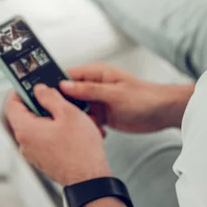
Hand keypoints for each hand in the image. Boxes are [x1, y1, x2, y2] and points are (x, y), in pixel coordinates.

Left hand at [5, 85, 112, 185]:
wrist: (90, 179)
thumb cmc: (80, 150)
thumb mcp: (67, 112)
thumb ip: (50, 97)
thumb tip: (40, 90)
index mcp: (26, 130)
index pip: (12, 104)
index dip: (21, 91)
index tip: (32, 84)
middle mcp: (25, 143)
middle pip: (26, 114)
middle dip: (42, 103)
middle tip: (58, 97)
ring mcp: (34, 154)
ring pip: (38, 126)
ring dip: (53, 117)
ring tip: (71, 114)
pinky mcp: (44, 160)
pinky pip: (46, 138)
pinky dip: (56, 130)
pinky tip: (73, 128)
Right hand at [60, 63, 194, 132]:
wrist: (163, 113)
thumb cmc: (144, 97)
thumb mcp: (114, 94)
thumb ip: (89, 90)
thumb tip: (64, 86)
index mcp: (97, 73)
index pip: (68, 75)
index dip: (54, 85)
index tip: (43, 96)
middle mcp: (95, 86)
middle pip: (69, 95)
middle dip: (65, 107)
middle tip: (63, 118)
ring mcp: (98, 100)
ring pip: (77, 110)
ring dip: (79, 120)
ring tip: (85, 127)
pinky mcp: (103, 114)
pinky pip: (88, 121)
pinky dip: (89, 128)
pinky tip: (97, 133)